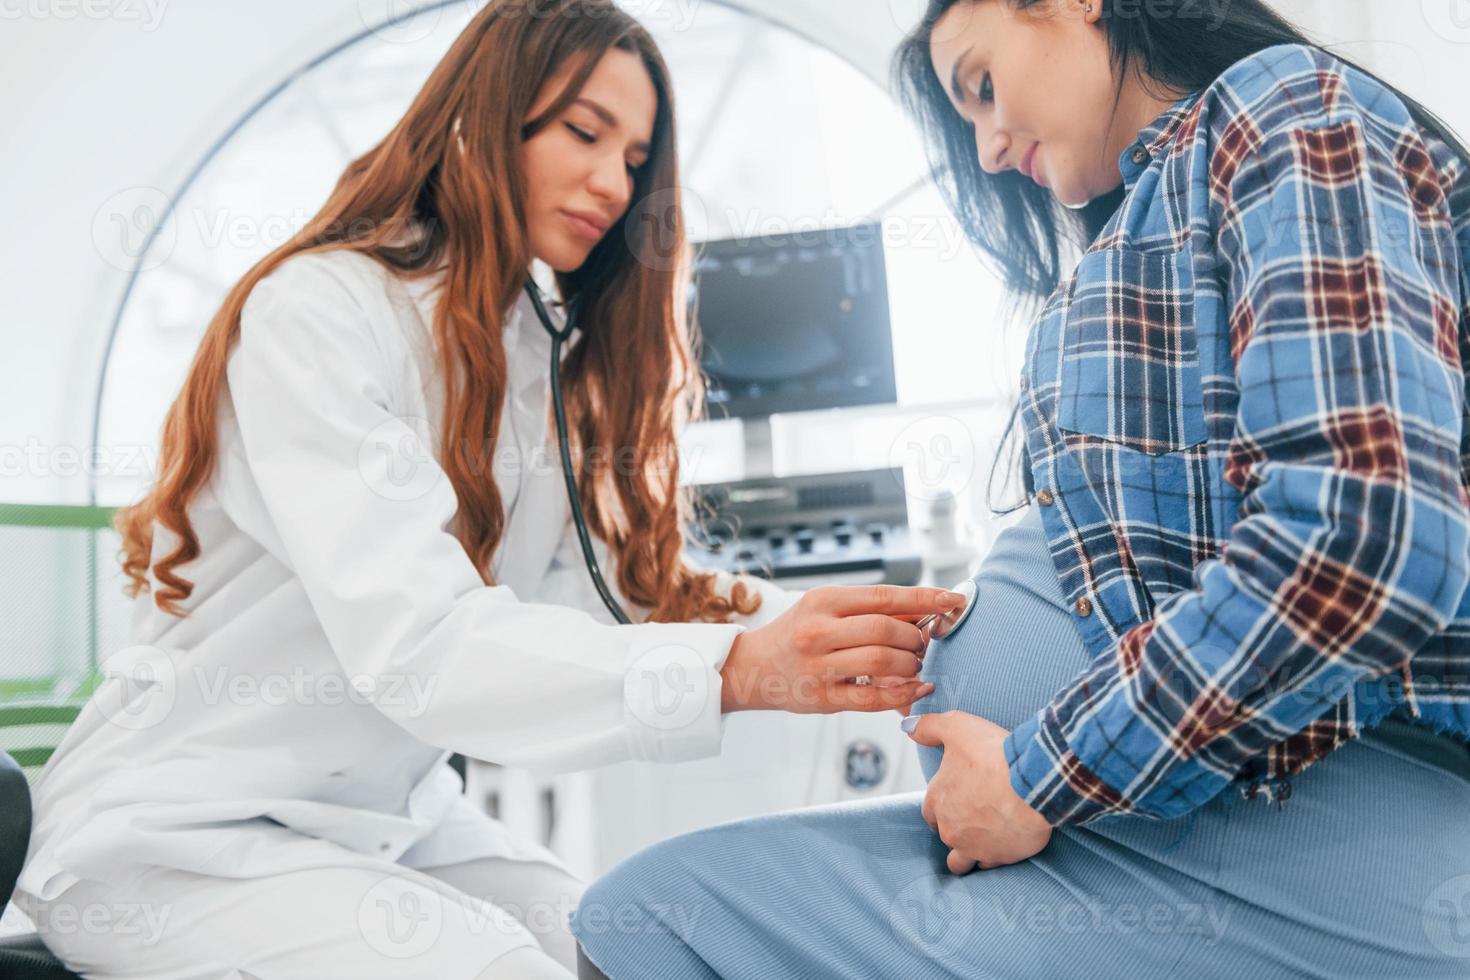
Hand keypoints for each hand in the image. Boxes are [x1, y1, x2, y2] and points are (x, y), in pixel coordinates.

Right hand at [720, 585, 965, 714]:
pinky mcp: (823, 698)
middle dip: (916, 637)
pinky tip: (917, 688)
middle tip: (922, 642)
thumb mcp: (825, 609)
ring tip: (913, 663)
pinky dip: (903, 693)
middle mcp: (819, 630)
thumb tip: (923, 611)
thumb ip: (868, 610)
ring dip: (910, 663)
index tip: (953, 599)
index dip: (925, 598)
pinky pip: (874, 698)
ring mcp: (819, 666)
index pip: (885, 596)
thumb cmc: (798, 633)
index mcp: (823, 600)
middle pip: (887, 630)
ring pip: (883, 661)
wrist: (754, 667)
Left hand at [906, 711, 1052, 873]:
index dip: (942, 806)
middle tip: (976, 816)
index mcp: (937, 800)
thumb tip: (908, 727)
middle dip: (956, 828)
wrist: (1033, 781)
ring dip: (968, 852)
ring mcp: (972, 847)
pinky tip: (1005, 843)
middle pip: (945, 835)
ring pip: (961, 861)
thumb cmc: (995, 754)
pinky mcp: (998, 858)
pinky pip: (989, 865)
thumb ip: (930, 727)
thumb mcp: (958, 727)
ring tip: (984, 840)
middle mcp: (950, 828)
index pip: (929, 812)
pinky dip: (995, 857)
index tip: (958, 799)